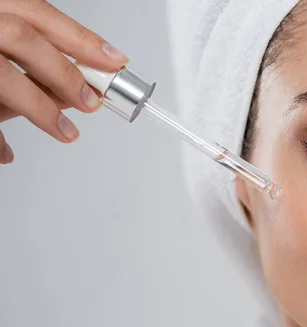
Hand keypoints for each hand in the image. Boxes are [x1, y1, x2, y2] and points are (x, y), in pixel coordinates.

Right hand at [0, 0, 128, 163]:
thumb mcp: (2, 46)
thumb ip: (32, 62)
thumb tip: (78, 86)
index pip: (38, 14)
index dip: (81, 38)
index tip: (116, 60)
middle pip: (20, 37)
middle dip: (62, 71)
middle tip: (92, 102)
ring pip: (0, 75)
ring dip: (38, 106)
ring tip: (67, 132)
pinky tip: (6, 153)